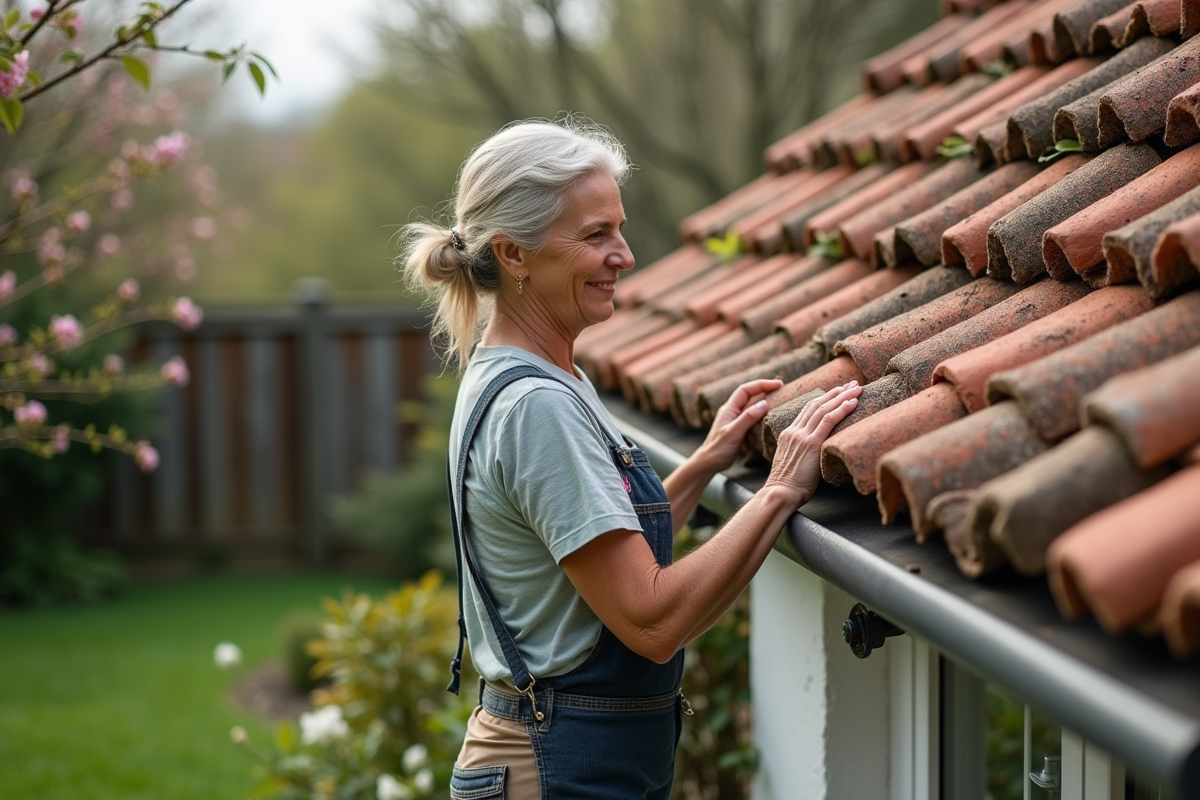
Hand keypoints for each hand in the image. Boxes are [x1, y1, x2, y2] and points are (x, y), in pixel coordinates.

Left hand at [695, 378, 783, 472]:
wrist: (709, 463)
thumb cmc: (718, 449)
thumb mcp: (734, 433)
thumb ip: (748, 418)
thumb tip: (764, 403)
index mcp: (729, 408)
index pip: (746, 389)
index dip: (762, 384)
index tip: (778, 384)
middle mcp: (732, 411)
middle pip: (750, 395)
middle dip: (765, 389)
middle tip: (782, 388)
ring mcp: (735, 419)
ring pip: (751, 405)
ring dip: (764, 399)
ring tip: (779, 398)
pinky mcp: (739, 428)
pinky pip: (752, 415)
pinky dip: (762, 412)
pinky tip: (770, 414)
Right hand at [763, 382, 860, 506]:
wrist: (780, 493)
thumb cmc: (787, 487)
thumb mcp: (791, 463)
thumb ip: (801, 454)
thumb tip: (816, 457)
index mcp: (788, 434)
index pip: (807, 410)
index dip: (823, 399)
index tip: (837, 392)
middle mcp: (794, 431)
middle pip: (817, 404)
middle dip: (835, 392)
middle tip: (851, 383)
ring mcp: (802, 436)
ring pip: (824, 409)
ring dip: (842, 396)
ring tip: (857, 388)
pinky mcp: (811, 444)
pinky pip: (828, 421)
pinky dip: (841, 409)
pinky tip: (853, 402)